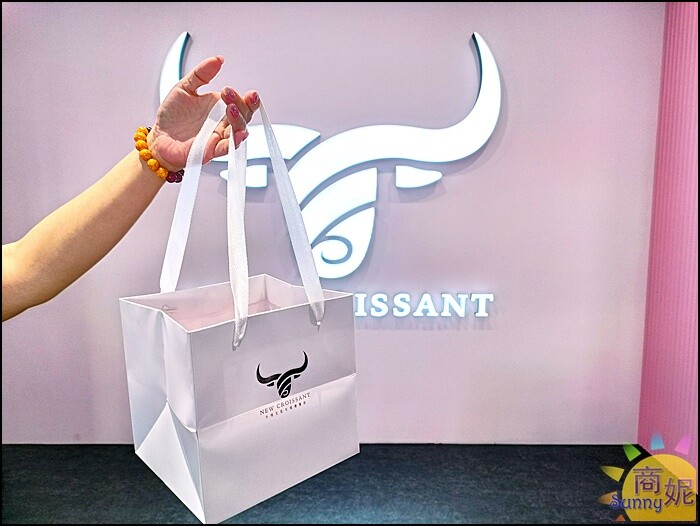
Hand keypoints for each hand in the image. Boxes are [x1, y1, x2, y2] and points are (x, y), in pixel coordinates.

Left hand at [148, 55, 260, 171]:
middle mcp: (223, 123)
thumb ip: (201, 74)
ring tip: (230, 109)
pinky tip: (238, 134)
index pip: (241, 103)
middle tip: (227, 94)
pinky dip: (234, 142)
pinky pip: (227, 148)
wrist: (159, 136)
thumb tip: (218, 59)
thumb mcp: (185, 87)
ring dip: (238, 121)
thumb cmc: (173, 116)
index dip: (244, 97)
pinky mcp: (210, 150)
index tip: (228, 89)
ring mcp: (218, 137)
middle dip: (242, 105)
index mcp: (220, 108)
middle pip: (244, 116)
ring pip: (238, 132)